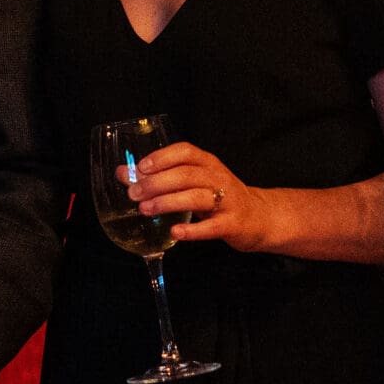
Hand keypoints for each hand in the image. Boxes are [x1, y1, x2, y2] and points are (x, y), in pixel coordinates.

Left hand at [131, 141, 278, 252]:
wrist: (259, 216)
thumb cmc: (219, 197)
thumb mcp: (194, 182)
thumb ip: (161, 177)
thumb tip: (123, 173)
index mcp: (208, 163)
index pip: (185, 151)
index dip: (162, 157)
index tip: (140, 167)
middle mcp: (218, 177)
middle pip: (185, 174)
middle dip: (156, 183)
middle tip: (134, 194)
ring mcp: (227, 201)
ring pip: (196, 197)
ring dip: (168, 202)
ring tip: (146, 209)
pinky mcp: (232, 224)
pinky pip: (211, 227)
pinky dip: (192, 230)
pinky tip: (174, 232)